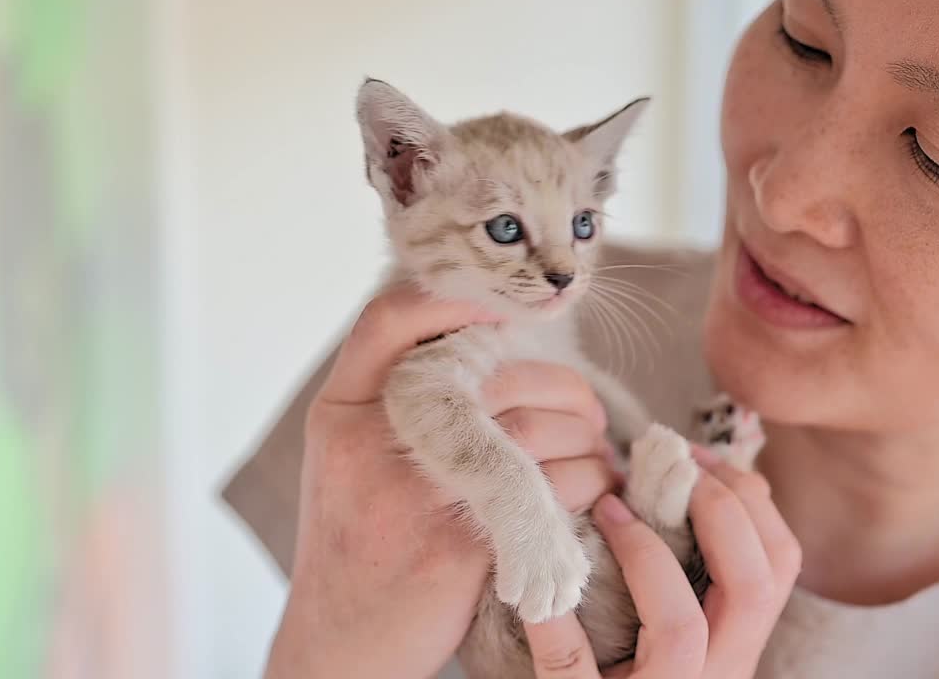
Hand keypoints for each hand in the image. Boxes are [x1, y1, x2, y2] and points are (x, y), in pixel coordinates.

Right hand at [263, 285, 616, 678]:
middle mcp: (373, 439)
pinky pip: (558, 488)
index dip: (457, 297)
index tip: (509, 316)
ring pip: (543, 428)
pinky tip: (590, 498)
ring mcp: (418, 490)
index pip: (390, 317)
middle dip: (566, 390)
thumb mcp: (348, 453)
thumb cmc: (360, 535)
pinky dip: (589, 487)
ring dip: (589, 443)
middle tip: (589, 416)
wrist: (341, 640)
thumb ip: (394, 396)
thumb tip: (490, 330)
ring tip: (597, 459)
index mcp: (343, 408)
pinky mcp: (463, 543)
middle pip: (500, 371)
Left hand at [522, 445, 800, 677]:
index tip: (695, 457)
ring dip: (646, 554)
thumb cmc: (624, 667)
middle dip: (718, 509)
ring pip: (682, 630)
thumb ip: (690, 568)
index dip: (749, 497)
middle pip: (755, 586)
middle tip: (667, 466)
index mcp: (735, 647)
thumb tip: (678, 474)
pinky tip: (537, 581)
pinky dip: (553, 620)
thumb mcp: (675, 626)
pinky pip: (571, 667)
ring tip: (609, 508)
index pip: (780, 563)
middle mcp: (714, 677)